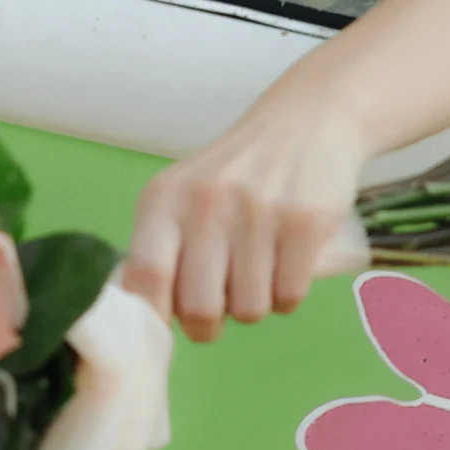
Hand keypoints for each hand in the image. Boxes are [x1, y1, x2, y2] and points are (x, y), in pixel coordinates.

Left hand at [123, 74, 368, 340]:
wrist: (306, 120)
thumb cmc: (235, 174)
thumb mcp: (182, 197)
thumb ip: (160, 251)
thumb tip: (143, 322)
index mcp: (163, 199)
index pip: (144, 278)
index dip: (154, 320)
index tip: (167, 330)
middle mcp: (204, 202)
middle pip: (199, 308)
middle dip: (210, 324)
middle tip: (221, 303)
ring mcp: (256, 210)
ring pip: (248, 310)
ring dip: (256, 305)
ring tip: (259, 270)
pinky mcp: (304, 220)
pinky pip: (289, 297)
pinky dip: (289, 295)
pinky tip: (287, 263)